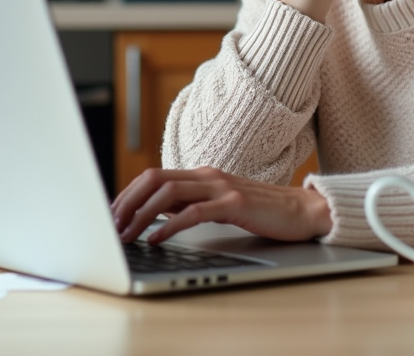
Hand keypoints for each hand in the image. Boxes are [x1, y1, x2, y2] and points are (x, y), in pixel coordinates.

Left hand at [111, 166, 331, 244]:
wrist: (302, 210)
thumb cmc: (261, 210)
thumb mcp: (219, 204)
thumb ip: (190, 204)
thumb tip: (155, 215)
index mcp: (202, 174)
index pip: (153, 177)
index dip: (127, 194)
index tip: (111, 214)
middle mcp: (208, 175)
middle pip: (154, 179)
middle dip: (127, 202)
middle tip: (111, 225)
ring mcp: (221, 187)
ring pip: (168, 193)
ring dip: (141, 215)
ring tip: (127, 234)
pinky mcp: (235, 203)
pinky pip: (193, 212)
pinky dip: (170, 225)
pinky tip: (157, 239)